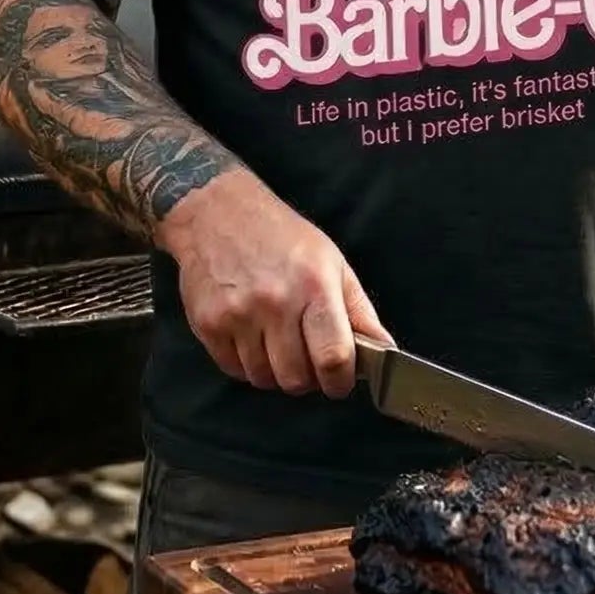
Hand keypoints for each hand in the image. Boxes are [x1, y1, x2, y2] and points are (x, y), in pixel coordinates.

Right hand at [162, 173, 390, 396]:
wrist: (217, 212)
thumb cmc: (280, 236)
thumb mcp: (332, 262)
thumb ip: (359, 311)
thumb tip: (386, 350)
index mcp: (313, 286)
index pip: (333, 358)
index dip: (340, 381)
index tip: (339, 381)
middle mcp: (275, 302)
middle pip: (296, 378)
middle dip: (307, 379)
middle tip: (307, 360)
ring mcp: (238, 315)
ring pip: (264, 379)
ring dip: (275, 372)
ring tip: (277, 343)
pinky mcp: (208, 324)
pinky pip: (234, 370)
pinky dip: (247, 364)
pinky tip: (252, 338)